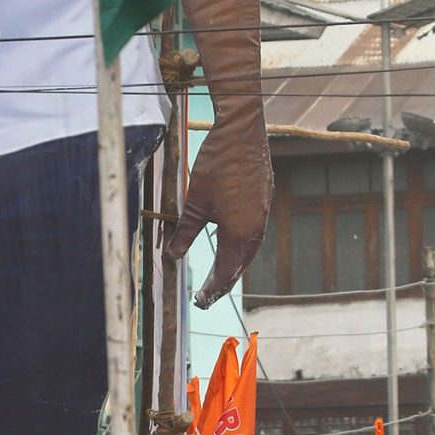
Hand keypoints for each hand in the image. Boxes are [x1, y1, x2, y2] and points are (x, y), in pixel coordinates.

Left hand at [164, 109, 271, 309]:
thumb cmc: (218, 164)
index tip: (198, 301)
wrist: (242, 133)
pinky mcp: (262, 204)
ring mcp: (262, 216)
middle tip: (206, 297)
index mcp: (239, 234)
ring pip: (247, 253)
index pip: (225, 273)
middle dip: (221, 283)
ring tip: (216, 278)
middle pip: (239, 267)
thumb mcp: (195, 202)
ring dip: (232, 267)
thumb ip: (184, 233)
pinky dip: (240, 249)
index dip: (211, 289)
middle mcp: (255, 230)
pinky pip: (252, 236)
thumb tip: (171, 256)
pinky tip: (229, 247)